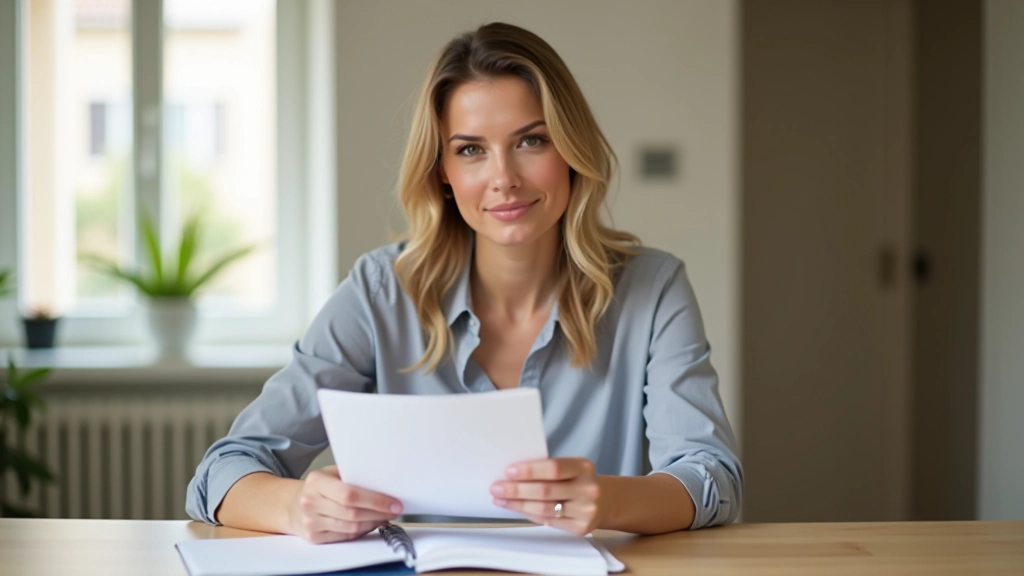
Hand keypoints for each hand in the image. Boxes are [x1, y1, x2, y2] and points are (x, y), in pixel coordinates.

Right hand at [287, 465, 403, 543]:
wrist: (292, 505)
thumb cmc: (317, 487)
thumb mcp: (330, 473)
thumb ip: (352, 476)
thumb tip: (383, 483)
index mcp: (316, 481)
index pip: (350, 493)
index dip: (375, 500)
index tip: (393, 502)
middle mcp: (310, 502)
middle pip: (352, 513)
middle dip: (379, 512)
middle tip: (395, 510)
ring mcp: (311, 521)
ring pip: (351, 527)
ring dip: (373, 523)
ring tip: (385, 516)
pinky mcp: (313, 537)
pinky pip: (345, 536)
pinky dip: (362, 531)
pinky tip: (370, 524)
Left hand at [490, 457, 605, 535]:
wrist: (607, 501)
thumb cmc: (580, 480)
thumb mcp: (572, 467)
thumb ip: (548, 469)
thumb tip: (513, 475)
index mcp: (583, 467)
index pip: (554, 468)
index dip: (530, 470)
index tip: (509, 471)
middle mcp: (587, 489)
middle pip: (545, 491)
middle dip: (516, 490)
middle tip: (496, 487)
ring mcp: (585, 510)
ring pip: (544, 509)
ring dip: (518, 504)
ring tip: (501, 499)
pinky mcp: (580, 527)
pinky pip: (548, 521)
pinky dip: (529, 514)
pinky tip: (517, 508)